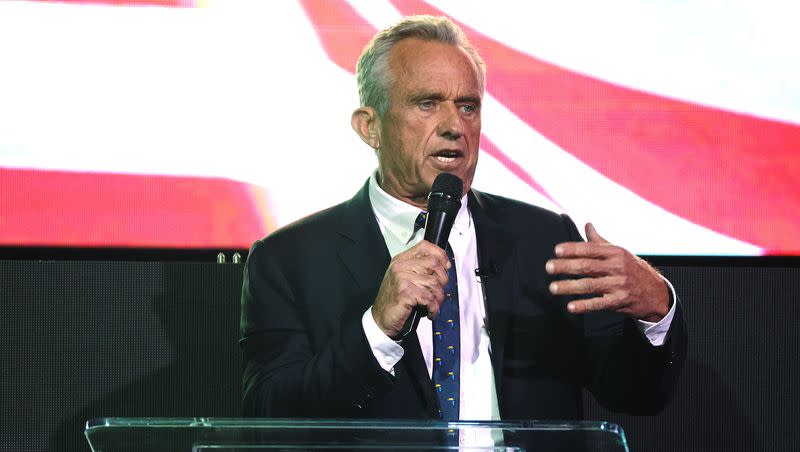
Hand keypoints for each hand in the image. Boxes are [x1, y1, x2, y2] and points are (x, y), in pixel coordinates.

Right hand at [372, 240, 450, 337]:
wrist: (380, 319)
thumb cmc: (394, 301)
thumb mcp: (405, 279)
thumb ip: (421, 270)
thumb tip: (445, 265)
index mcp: (401, 260)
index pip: (425, 246)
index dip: (440, 255)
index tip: (446, 266)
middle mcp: (400, 267)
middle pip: (434, 263)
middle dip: (443, 279)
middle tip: (438, 291)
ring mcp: (401, 279)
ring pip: (434, 282)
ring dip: (438, 297)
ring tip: (433, 304)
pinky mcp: (404, 293)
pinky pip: (429, 298)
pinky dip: (433, 307)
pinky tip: (429, 311)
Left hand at [545, 223, 669, 321]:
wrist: (655, 292)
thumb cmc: (632, 269)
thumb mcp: (619, 253)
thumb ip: (599, 241)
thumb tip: (587, 224)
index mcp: (615, 253)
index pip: (591, 249)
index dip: (573, 249)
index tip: (556, 250)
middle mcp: (617, 267)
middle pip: (587, 266)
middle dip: (566, 266)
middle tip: (548, 267)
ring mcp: (619, 285)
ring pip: (590, 285)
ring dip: (569, 287)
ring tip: (553, 287)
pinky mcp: (620, 301)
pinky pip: (599, 304)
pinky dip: (584, 305)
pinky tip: (571, 306)